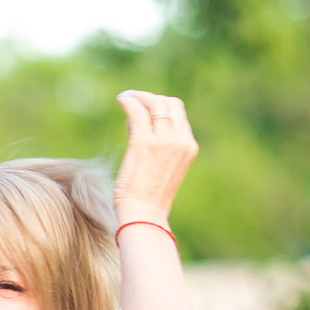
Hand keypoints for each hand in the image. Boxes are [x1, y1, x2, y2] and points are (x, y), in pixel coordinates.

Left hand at [112, 91, 197, 224]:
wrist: (144, 213)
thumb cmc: (149, 193)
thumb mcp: (162, 165)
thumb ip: (155, 143)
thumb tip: (134, 122)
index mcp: (188, 146)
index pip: (178, 112)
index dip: (160, 105)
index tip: (144, 109)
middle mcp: (180, 140)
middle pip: (168, 103)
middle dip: (150, 98)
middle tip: (133, 100)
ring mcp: (163, 141)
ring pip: (153, 103)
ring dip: (137, 96)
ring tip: (124, 98)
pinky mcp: (143, 143)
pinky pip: (137, 111)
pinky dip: (128, 101)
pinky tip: (121, 99)